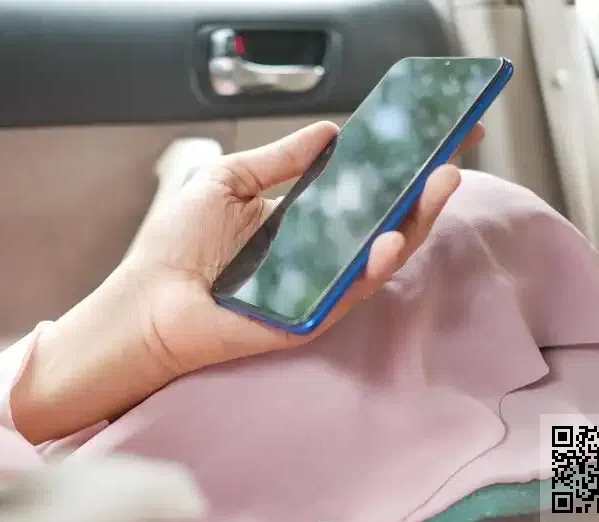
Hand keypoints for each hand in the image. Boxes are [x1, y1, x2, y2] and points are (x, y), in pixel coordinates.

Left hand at [124, 121, 481, 373]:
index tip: (432, 135)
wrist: (147, 299)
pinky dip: (374, 266)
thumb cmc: (177, 243)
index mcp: (301, 217)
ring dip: (415, 223)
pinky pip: (352, 291)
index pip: (360, 188)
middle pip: (383, 221)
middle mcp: (318, 250)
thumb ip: (279, 158)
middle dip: (422, 190)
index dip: (397, 164)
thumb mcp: (229, 180)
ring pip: (381, 256)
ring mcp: (319, 284)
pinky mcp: (312, 315)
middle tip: (451, 156)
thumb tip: (328, 129)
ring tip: (439, 186)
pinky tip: (391, 238)